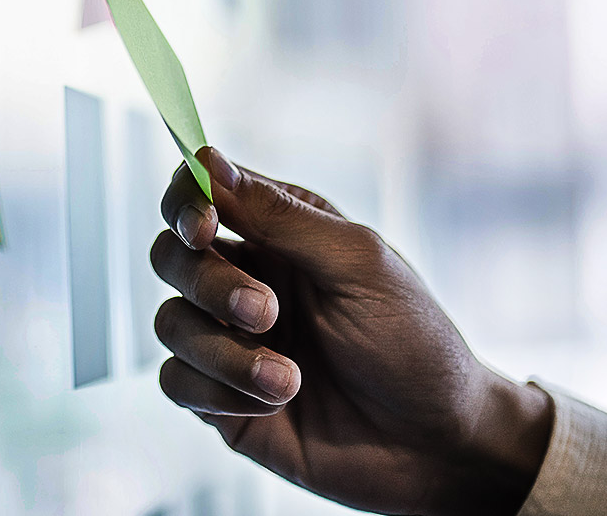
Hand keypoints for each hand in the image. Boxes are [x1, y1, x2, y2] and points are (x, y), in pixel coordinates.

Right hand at [151, 147, 552, 515]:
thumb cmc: (413, 342)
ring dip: (225, 352)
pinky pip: (175, 382)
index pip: (199, 196)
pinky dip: (218, 392)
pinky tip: (273, 403)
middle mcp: (245, 280)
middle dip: (208, 284)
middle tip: (267, 312)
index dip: (184, 203)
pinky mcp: (221, 399)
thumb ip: (279, 215)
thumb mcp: (358, 264)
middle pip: (171, 257)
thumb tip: (206, 160)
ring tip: (287, 378)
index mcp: (278, 234)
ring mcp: (230, 341)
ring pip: (170, 323)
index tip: (203, 226)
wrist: (436, 445)